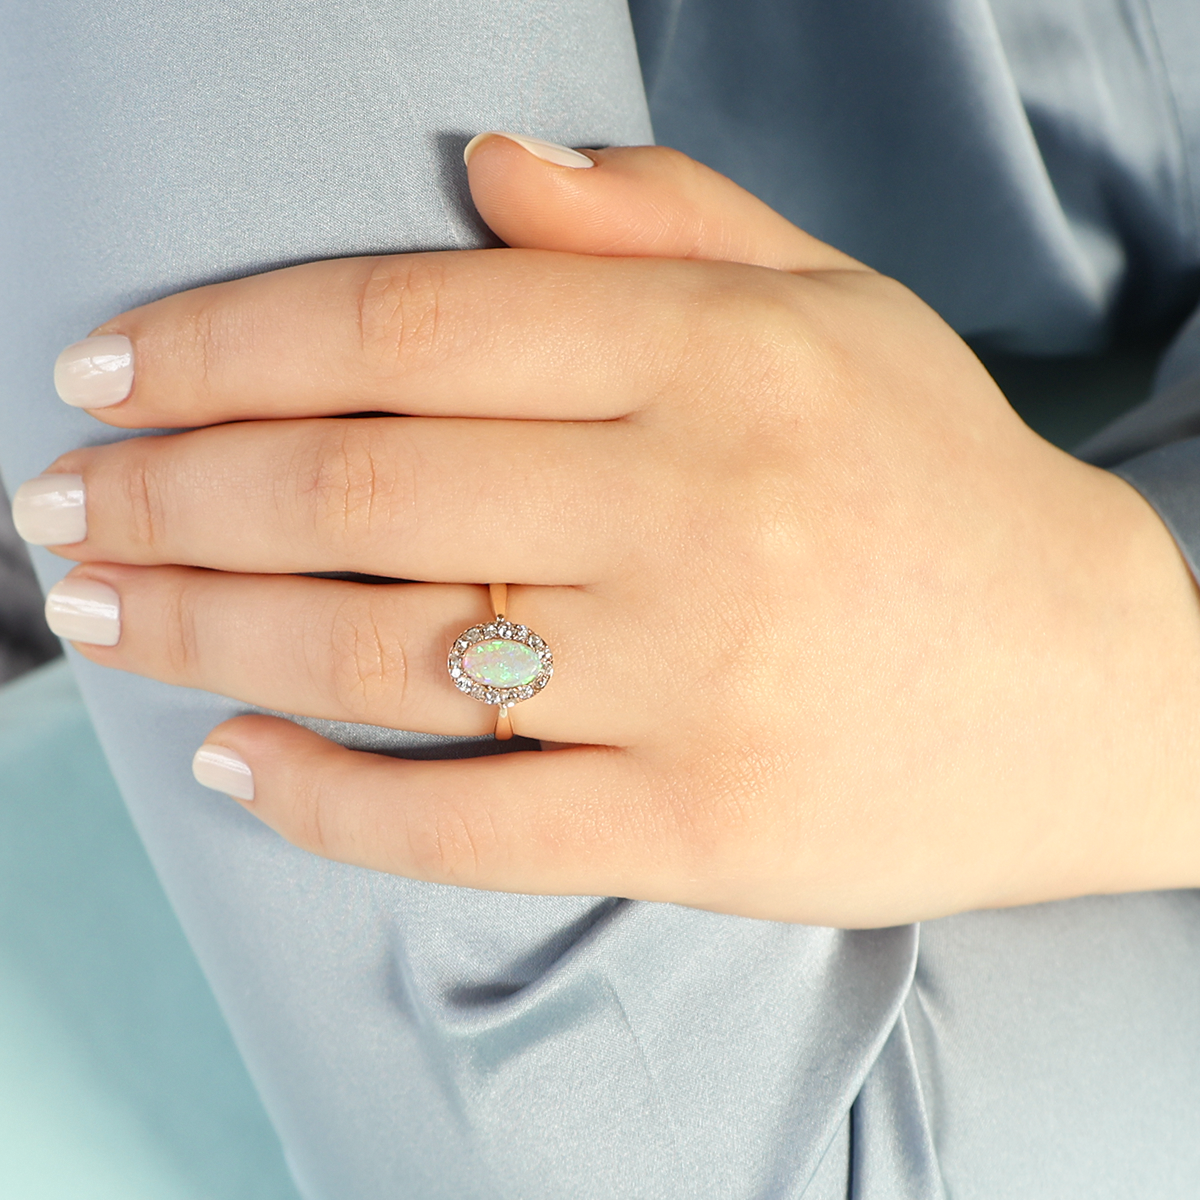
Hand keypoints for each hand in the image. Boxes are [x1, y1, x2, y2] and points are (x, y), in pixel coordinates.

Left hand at [21, 137, 1199, 925]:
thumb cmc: (946, 487)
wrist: (1097, 689)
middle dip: (167, 495)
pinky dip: (324, 801)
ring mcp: (699, 680)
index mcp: (720, 359)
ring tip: (100, 620)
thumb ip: (659, 226)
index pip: (403, 326)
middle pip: (355, 487)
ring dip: (203, 633)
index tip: (105, 371)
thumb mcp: (837, 310)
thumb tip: (483, 163)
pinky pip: (466, 822)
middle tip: (58, 514)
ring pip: (379, 653)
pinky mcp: (701, 828)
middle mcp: (701, 509)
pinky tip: (233, 765)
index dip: (221, 342)